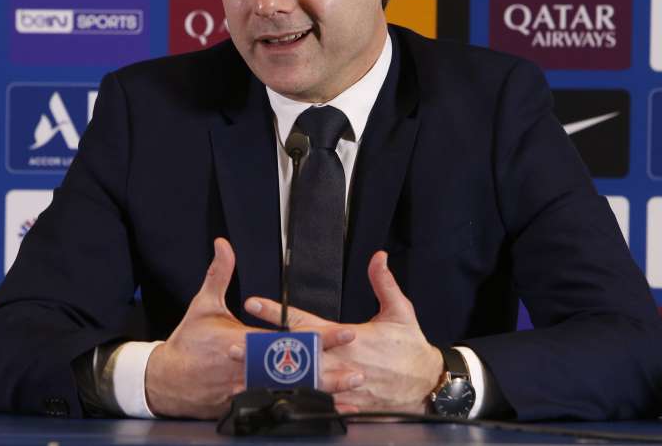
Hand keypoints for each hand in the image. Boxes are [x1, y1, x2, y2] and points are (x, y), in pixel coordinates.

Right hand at [143, 238, 356, 418]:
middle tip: (358, 371)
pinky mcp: (243, 405)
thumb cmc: (188, 342)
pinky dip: (302, 412)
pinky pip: (278, 409)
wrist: (165, 380)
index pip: (289, 338)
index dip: (319, 337)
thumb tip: (224, 245)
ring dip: (321, 395)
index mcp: (242, 341)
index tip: (344, 333)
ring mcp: (246, 390)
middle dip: (328, 372)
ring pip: (290, 394)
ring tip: (350, 397)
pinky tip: (324, 414)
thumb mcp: (203, 305)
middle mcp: (248, 368)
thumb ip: (219, 274)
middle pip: (296, 372)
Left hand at [245, 251, 442, 414]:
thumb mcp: (400, 312)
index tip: (253, 303)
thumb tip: (378, 257)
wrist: (430, 385)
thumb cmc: (412, 348)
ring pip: (298, 381)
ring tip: (240, 374)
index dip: (278, 312)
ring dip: (269, 378)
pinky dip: (292, 403)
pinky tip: (269, 402)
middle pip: (292, 354)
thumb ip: (384, 283)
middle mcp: (341, 361)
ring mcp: (342, 385)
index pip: (305, 321)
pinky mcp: (347, 403)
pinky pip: (314, 405)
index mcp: (350, 337)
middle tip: (232, 345)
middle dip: (262, 349)